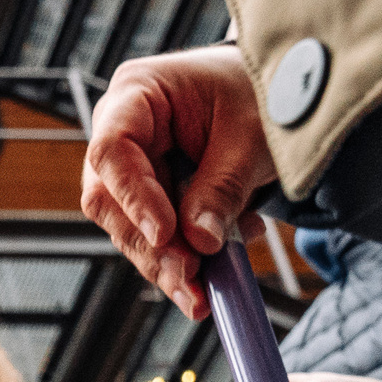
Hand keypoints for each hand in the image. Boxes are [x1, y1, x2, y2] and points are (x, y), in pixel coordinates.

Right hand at [81, 46, 272, 319]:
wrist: (271, 92)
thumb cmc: (258, 92)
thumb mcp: (251, 135)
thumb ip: (223, 187)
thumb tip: (201, 242)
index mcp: (137, 93)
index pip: (112, 150)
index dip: (133, 197)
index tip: (165, 235)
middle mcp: (121, 132)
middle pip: (111, 201)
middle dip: (150, 246)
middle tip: (189, 277)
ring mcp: (130, 169)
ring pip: (128, 229)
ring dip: (166, 264)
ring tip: (204, 290)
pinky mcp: (148, 199)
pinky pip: (154, 238)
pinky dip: (185, 260)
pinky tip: (217, 270)